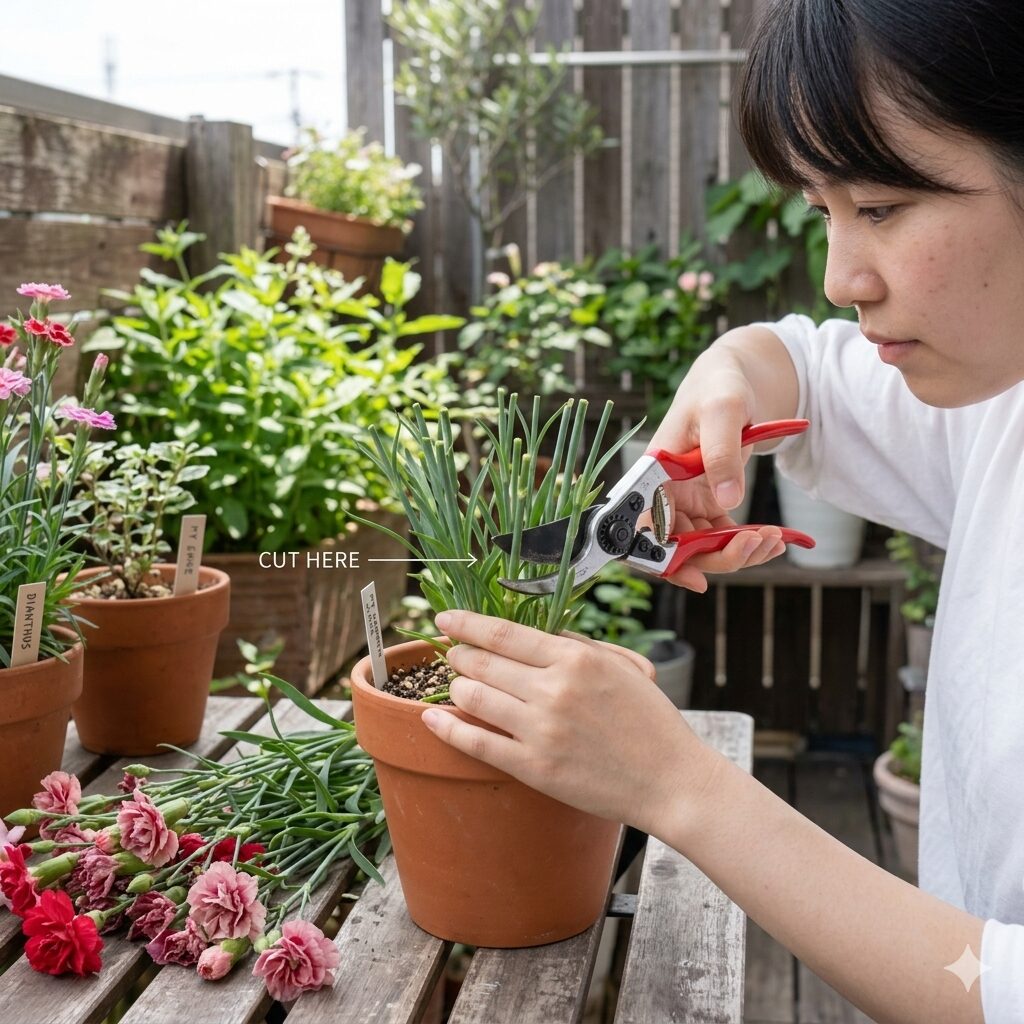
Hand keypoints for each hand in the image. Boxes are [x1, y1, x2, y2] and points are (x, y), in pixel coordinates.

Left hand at [420, 610, 721, 835]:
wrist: (670, 780)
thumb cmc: (650, 721)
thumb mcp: (623, 666)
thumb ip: (577, 646)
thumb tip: (537, 634)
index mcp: (575, 658)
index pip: (502, 633)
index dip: (466, 623)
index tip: (446, 618)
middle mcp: (553, 689)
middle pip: (482, 662)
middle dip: (457, 653)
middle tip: (450, 651)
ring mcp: (540, 730)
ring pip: (473, 696)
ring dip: (456, 686)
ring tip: (457, 684)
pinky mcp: (533, 767)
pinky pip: (476, 742)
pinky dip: (448, 727)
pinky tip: (433, 718)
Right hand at [646, 329, 797, 591]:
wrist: (737, 377)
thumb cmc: (719, 386)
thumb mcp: (722, 412)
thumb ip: (722, 455)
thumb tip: (727, 502)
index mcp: (652, 475)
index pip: (642, 533)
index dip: (661, 561)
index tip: (696, 577)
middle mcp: (663, 495)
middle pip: (677, 549)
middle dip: (716, 557)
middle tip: (755, 544)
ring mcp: (686, 502)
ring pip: (702, 549)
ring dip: (737, 554)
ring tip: (773, 539)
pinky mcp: (708, 503)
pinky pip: (722, 537)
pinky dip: (747, 544)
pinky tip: (775, 538)